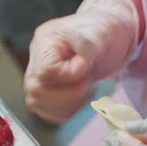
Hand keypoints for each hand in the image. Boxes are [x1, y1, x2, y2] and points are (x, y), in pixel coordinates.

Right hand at [24, 0, 138, 122]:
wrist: (110, 39)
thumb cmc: (104, 32)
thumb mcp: (100, 34)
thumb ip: (88, 49)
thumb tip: (77, 68)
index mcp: (45, 40)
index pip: (44, 71)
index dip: (68, 76)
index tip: (85, 67)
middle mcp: (36, 59)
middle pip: (36, 90)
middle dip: (69, 94)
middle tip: (88, 81)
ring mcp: (38, 77)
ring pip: (38, 103)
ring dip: (68, 104)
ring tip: (85, 88)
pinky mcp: (46, 93)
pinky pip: (48, 113)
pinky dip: (67, 111)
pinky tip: (81, 97)